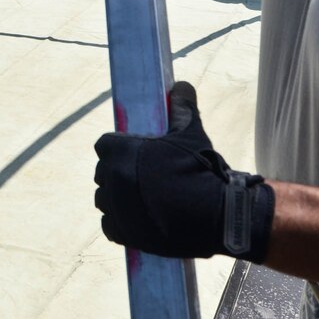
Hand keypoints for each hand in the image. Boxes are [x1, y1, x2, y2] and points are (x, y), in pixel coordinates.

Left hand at [93, 81, 273, 260]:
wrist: (214, 214)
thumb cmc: (199, 169)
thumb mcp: (191, 133)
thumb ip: (182, 108)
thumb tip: (181, 87)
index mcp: (119, 152)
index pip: (105, 145)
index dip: (119, 149)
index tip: (135, 155)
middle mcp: (110, 178)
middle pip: (104, 172)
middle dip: (118, 173)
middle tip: (143, 177)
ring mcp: (113, 207)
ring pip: (105, 199)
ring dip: (117, 198)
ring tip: (142, 199)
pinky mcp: (121, 232)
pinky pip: (110, 225)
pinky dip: (120, 223)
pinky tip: (138, 219)